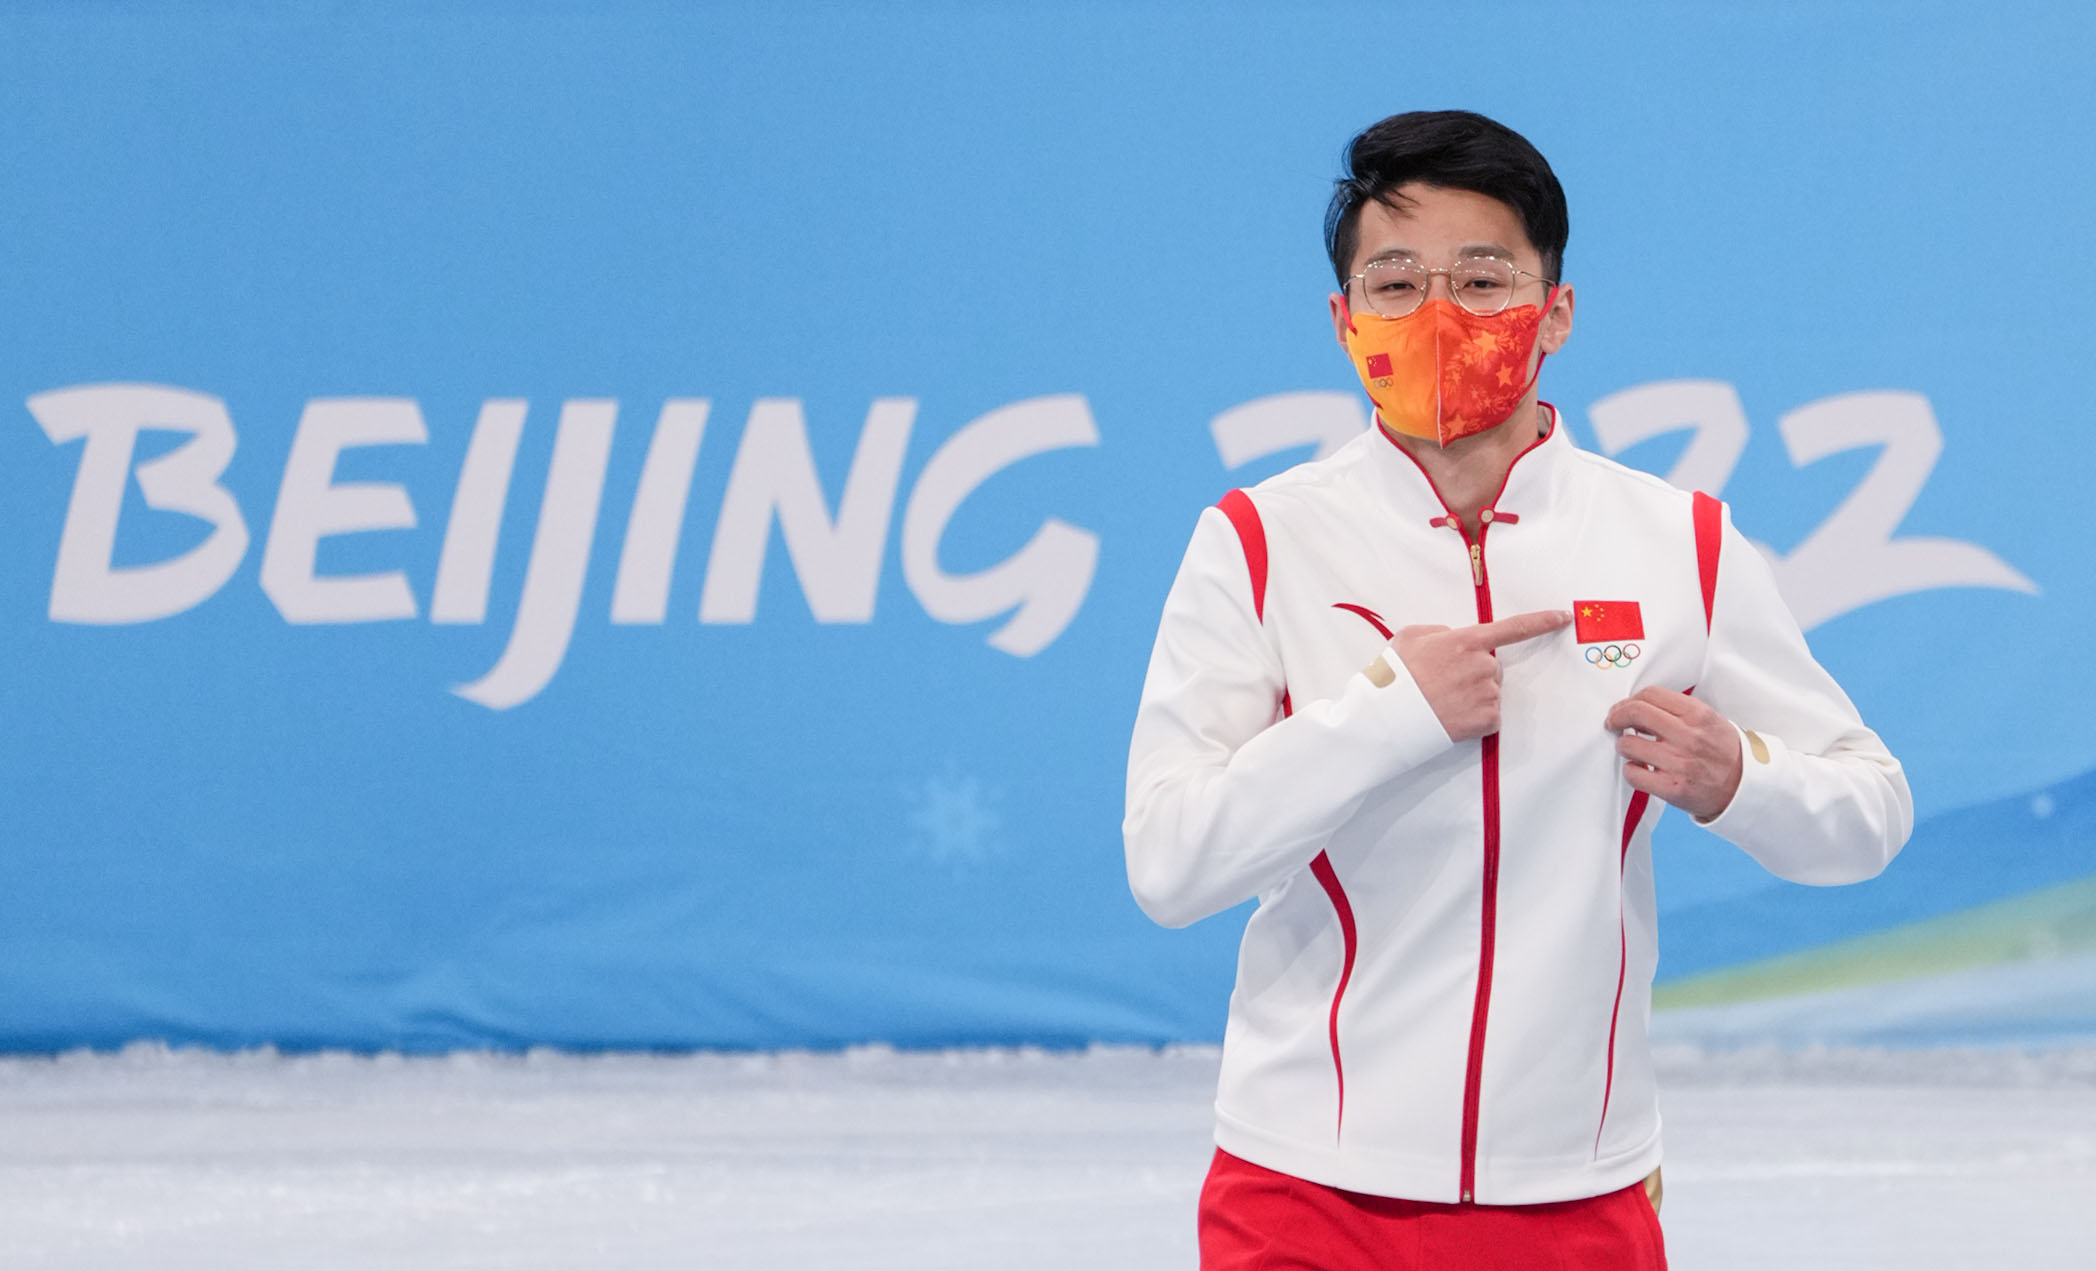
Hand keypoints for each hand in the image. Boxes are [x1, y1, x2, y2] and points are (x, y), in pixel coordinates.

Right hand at [1393, 609, 1570, 741]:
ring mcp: (1488, 693)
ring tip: (1443, 702)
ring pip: (1490, 692)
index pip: (1514, 627)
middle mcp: (1483, 665)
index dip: (1542, 621)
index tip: (1564, 617)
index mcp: (1467, 641)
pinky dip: (1474, 718)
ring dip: (1472, 697)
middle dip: (1474, 674)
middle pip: (1492, 667)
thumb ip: (1438, 631)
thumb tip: (1453, 638)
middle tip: (1443, 683)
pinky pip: (1489, 716)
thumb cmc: (1395, 675)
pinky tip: (1452, 716)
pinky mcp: (1488, 720)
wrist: (1388, 715)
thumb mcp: (1410, 637)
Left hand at [1605, 686, 1742, 819]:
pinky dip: (1631, 770)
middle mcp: (1689, 737)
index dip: (1630, 700)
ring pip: (1628, 745)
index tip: (1623, 707)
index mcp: (1699, 715)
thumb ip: (1678, 710)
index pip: (1651, 695)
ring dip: (1623, 745)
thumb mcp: (1710, 720)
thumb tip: (1638, 706)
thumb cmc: (1723, 752)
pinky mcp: (1673, 789)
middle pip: (1636, 713)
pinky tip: (1640, 768)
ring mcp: (1681, 764)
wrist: (1744, 787)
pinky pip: (1634, 774)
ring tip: (1631, 748)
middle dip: (1616, 717)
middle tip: (1613, 723)